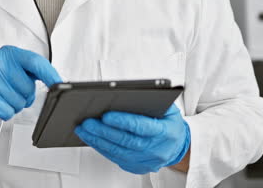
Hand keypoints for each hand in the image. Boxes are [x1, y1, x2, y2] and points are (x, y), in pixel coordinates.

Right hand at [0, 45, 61, 125]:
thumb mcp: (13, 70)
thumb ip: (32, 72)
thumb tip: (56, 82)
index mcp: (8, 54)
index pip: (35, 62)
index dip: (50, 74)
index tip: (59, 84)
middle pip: (29, 88)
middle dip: (25, 96)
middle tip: (10, 92)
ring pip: (19, 102)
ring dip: (14, 106)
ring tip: (2, 98)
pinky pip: (8, 111)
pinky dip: (5, 113)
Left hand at [74, 103, 189, 174]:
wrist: (178, 145)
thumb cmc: (170, 123)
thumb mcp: (169, 109)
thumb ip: (151, 102)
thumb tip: (126, 96)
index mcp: (165, 132)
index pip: (141, 127)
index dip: (123, 122)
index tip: (106, 115)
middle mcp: (156, 149)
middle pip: (126, 141)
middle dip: (104, 131)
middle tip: (88, 122)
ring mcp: (146, 161)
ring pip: (118, 152)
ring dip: (98, 140)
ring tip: (84, 129)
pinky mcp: (136, 167)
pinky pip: (115, 158)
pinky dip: (101, 148)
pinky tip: (91, 139)